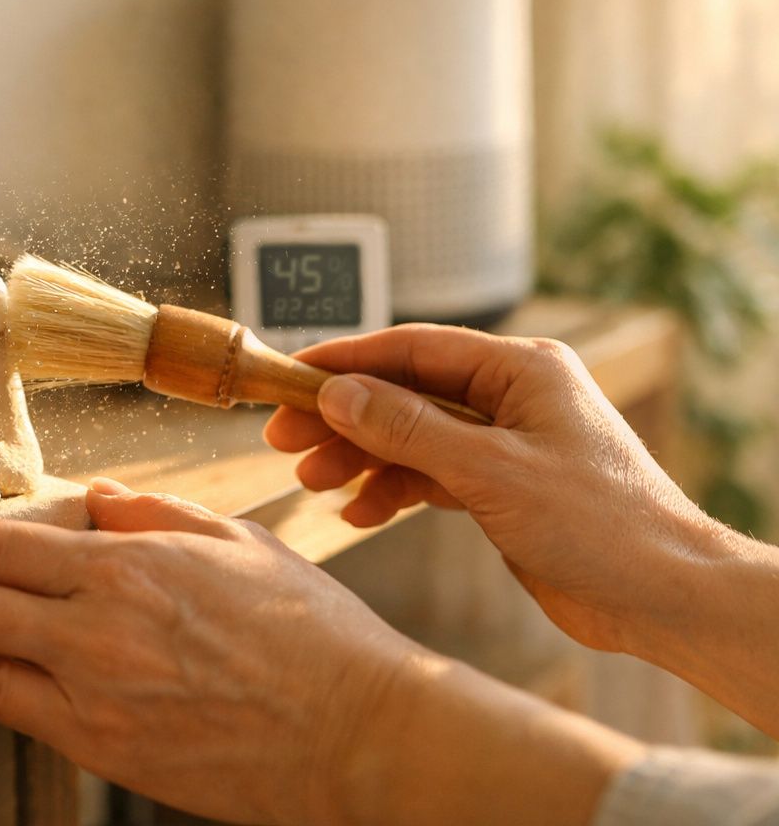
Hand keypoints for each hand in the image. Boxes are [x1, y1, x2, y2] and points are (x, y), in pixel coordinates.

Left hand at [0, 481, 428, 824]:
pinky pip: (1, 705)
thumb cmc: (311, 636)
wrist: (361, 733)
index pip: (1, 540)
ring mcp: (93, 686)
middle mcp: (99, 619)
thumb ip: (157, 516)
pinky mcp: (101, 745)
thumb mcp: (240, 542)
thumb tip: (97, 501)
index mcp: (132, 561)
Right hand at [264, 324, 723, 655]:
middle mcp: (511, 397)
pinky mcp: (501, 487)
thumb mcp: (489, 471)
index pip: (412, 349)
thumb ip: (407, 429)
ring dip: (361, 458)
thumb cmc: (599, 524)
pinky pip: (430, 475)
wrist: (663, 596)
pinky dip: (392, 491)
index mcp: (520, 369)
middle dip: (343, 417)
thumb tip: (337, 393)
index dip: (345, 362)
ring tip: (312, 482)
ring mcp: (505, 443)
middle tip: (283, 439)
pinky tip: (358, 511)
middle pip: (404, 393)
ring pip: (411, 437)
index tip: (289, 376)